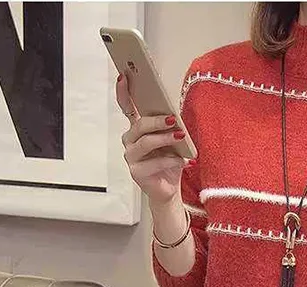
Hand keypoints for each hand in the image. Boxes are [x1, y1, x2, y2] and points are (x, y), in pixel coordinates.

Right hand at [115, 72, 193, 205]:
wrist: (169, 190)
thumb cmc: (170, 162)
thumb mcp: (172, 140)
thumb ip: (169, 127)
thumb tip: (173, 114)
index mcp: (137, 130)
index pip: (127, 108)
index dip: (123, 92)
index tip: (123, 77)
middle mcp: (130, 141)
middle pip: (139, 125)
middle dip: (156, 121)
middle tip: (172, 119)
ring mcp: (131, 156)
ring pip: (146, 142)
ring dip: (164, 139)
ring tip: (180, 138)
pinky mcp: (136, 172)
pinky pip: (154, 163)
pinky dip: (171, 160)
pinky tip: (184, 161)